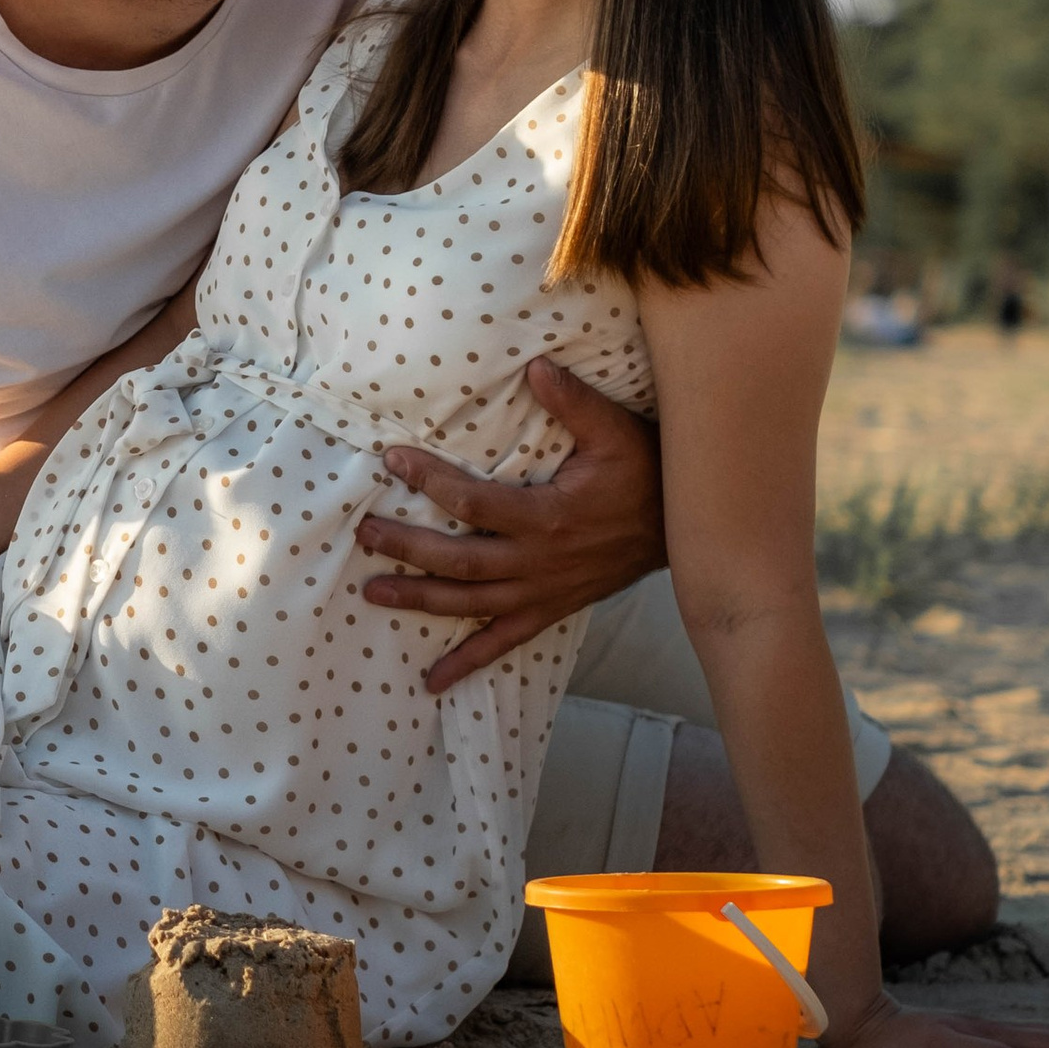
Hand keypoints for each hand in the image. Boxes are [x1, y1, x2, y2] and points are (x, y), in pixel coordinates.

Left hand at [356, 360, 665, 690]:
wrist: (683, 530)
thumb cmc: (645, 474)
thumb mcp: (615, 431)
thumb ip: (574, 401)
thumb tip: (535, 366)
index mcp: (548, 518)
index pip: (473, 503)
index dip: (429, 481)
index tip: (392, 460)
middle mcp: (538, 562)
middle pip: (460, 561)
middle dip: (408, 548)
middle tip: (365, 534)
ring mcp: (541, 592)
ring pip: (470, 603)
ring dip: (420, 599)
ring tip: (372, 592)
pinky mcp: (548, 609)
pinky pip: (503, 641)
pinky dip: (467, 661)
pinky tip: (434, 682)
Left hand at [822, 994, 1048, 1047]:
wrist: (851, 1021)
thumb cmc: (889, 1044)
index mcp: (984, 1036)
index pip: (1039, 1044)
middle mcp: (980, 1031)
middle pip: (1036, 1035)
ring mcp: (966, 1033)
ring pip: (1020, 1034)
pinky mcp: (952, 1038)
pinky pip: (1001, 1041)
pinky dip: (1023, 1043)